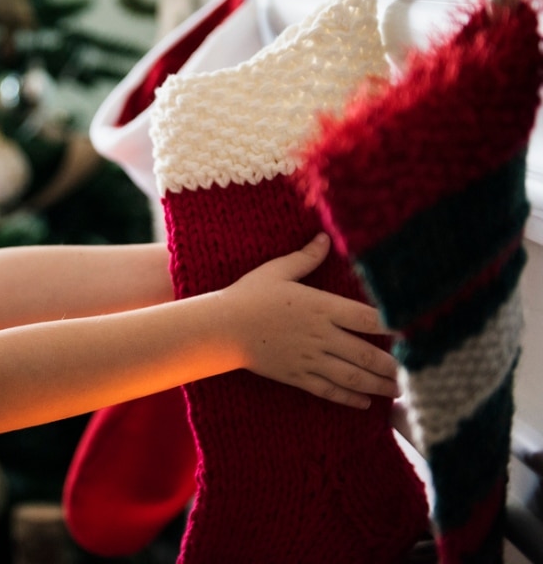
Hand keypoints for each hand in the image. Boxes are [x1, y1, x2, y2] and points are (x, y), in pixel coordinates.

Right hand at [224, 233, 399, 408]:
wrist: (222, 328)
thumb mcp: (276, 271)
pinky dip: (350, 399)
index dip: (393, 324)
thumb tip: (324, 237)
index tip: (415, 331)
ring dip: (379, 385)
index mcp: (320, 307)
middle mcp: (320, 335)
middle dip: (394, 364)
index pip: (366, 317)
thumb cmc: (249, 295)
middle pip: (366, 353)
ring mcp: (309, 359)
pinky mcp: (297, 376)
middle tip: (418, 372)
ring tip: (400, 391)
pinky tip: (366, 402)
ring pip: (352, 376)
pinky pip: (329, 391)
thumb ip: (305, 257)